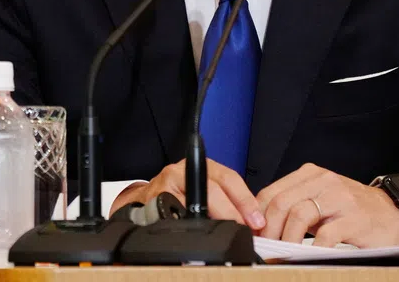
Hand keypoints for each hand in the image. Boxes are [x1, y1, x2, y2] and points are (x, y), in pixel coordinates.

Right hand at [109, 158, 266, 230]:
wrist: (142, 202)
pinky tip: (197, 233)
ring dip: (212, 222)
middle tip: (244, 229)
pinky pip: (175, 216)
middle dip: (232, 213)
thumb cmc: (177, 196)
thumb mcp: (202, 189)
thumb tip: (251, 220)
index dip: (244, 199)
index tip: (256, 218)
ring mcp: (166, 185)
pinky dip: (188, 227)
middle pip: (212, 190)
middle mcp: (182, 171)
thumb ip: (224, 199)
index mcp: (200, 165)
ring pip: (195, 204)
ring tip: (224, 233)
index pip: (228, 178)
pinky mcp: (153, 201)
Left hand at [256, 163, 398, 247]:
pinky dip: (311, 249)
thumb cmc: (352, 209)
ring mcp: (339, 198)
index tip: (253, 234)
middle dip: (268, 229)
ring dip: (285, 239)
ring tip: (283, 253)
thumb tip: (261, 222)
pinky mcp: (353, 219)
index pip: (272, 192)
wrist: (392, 214)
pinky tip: (308, 256)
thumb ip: (294, 204)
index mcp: (311, 174)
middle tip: (265, 247)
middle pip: (282, 203)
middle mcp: (324, 181)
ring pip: (299, 215)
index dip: (257, 215)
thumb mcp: (320, 199)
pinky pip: (325, 235)